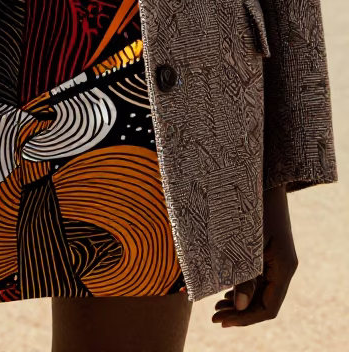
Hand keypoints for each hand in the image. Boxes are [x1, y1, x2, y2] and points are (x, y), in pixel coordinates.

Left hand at [212, 184, 297, 327]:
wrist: (264, 177)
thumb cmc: (253, 205)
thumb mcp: (247, 241)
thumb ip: (244, 274)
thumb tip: (239, 307)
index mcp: (284, 267)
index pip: (268, 308)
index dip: (245, 319)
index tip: (223, 321)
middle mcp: (284, 267)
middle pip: (264, 303)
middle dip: (240, 313)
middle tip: (215, 318)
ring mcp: (277, 260)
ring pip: (261, 292)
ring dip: (240, 303)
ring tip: (217, 308)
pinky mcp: (268, 252)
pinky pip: (259, 280)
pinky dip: (243, 288)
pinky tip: (226, 292)